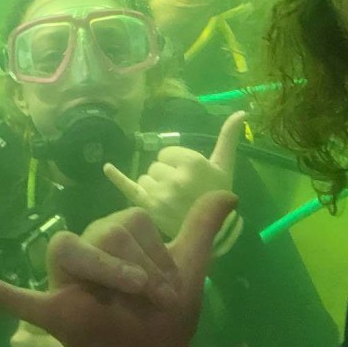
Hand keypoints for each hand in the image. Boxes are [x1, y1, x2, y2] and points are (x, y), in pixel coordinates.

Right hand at [0, 192, 238, 346]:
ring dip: (106, 275)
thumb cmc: (167, 316)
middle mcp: (85, 254)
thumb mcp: (190, 268)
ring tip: (122, 304)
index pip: (129, 221)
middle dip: (137, 268)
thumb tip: (229, 193)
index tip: (167, 288)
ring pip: (71, 250)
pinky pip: (20, 299)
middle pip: (104, 231)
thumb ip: (201, 227)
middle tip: (149, 301)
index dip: (155, 254)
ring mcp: (66, 284)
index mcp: (112, 239)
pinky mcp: (54, 314)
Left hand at [105, 111, 245, 238]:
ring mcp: (160, 194)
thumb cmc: (218, 195)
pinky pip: (128, 188)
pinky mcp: (149, 208)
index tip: (187, 176)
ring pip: (144, 178)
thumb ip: (228, 138)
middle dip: (165, 175)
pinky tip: (106, 167)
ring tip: (170, 200)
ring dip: (153, 186)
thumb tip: (241, 112)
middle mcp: (174, 178)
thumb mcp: (224, 165)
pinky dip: (116, 177)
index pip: (166, 153)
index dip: (175, 163)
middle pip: (155, 166)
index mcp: (192, 163)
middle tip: (180, 191)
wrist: (214, 234)